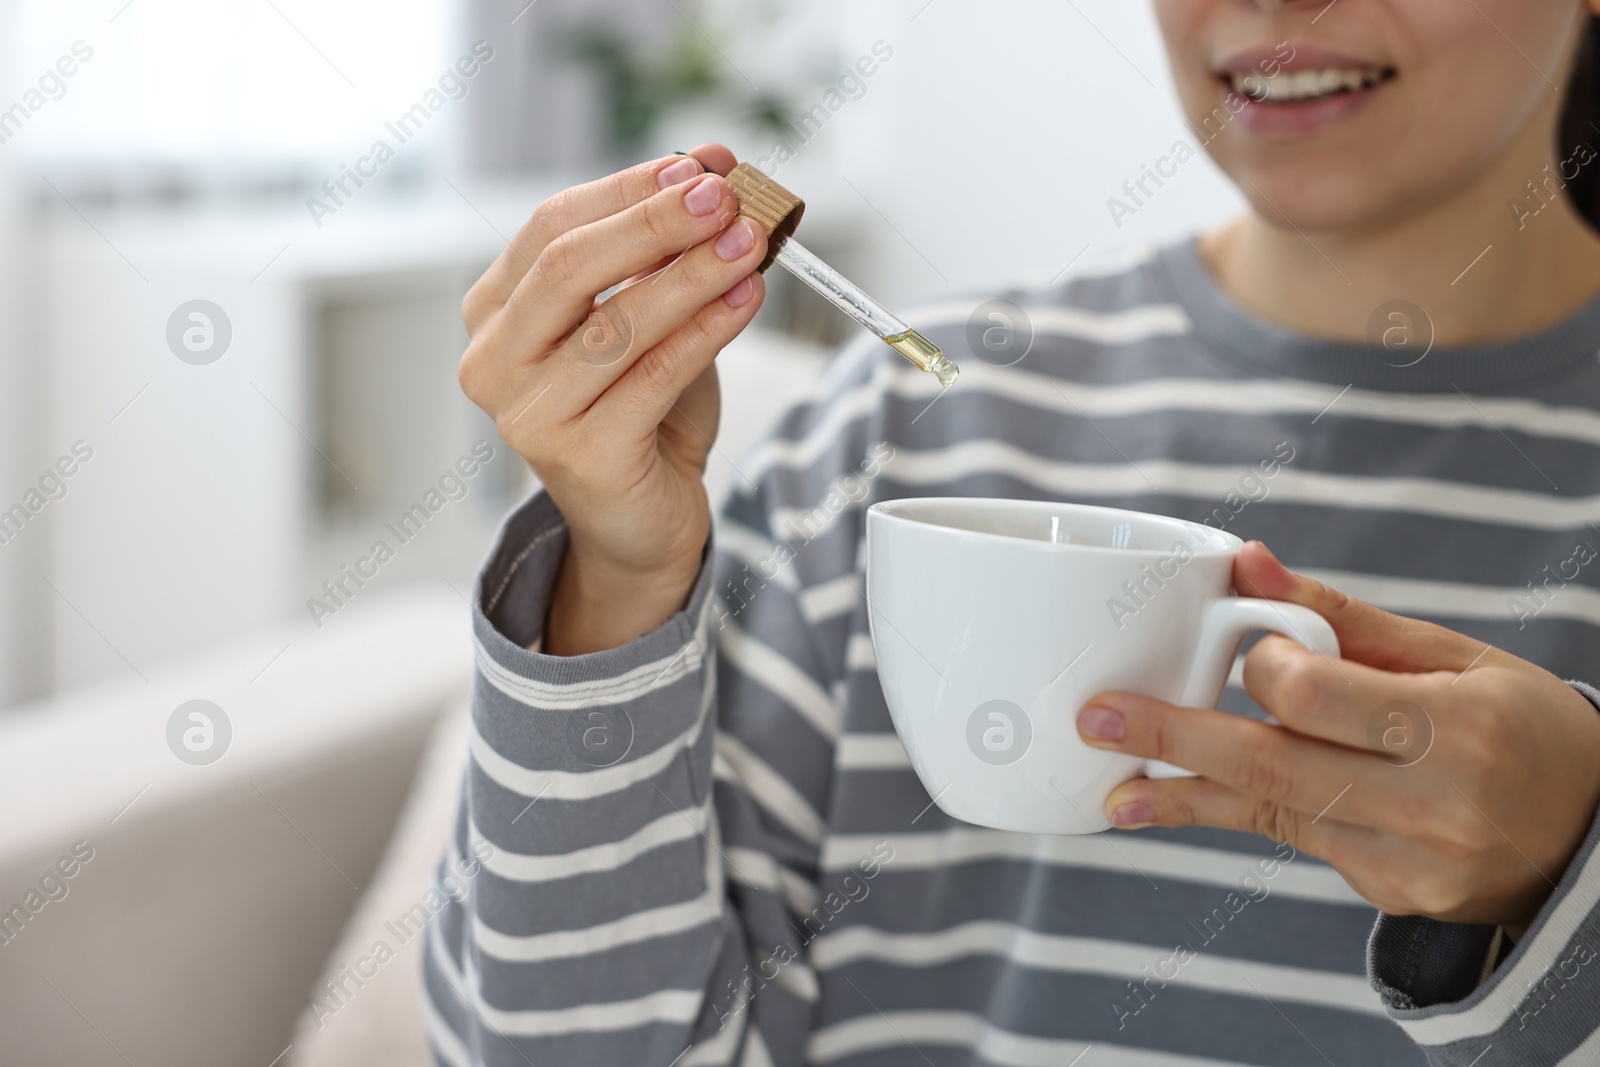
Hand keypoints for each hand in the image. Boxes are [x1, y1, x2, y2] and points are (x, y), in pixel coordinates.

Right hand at [457, 145, 767, 653]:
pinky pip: (653, 376)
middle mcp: (493, 362)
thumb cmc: (643, 412)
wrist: (642, 521)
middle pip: (569, 267)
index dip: (628, 189)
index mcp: (494, 313)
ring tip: (751, 243)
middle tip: (726, 197)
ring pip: (615, 322)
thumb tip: (710, 166)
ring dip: (692, 274)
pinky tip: (747, 299)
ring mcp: (527, 415)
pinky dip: (708, 330)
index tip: (699, 166)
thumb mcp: (649, 319)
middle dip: (655, 223)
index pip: (552, 226)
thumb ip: (665, 252)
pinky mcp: (580, 457)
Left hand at [1076, 542, 1599, 928]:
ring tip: (1113, 784)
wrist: (1593, 841)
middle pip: (1275, 765)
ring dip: (1184, 793)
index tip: (1252, 651)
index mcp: (1460, 728)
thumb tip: (1241, 563)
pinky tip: (1187, 797)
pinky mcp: (1389, 894)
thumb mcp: (1451, 655)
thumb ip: (1339, 614)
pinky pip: (1297, 840)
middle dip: (1173, 739)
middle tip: (1096, 719)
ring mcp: (1410, 863)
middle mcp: (1435, 805)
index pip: (1320, 695)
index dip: (1268, 667)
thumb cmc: (1523, 729)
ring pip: (1271, 813)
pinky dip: (1242, 810)